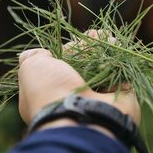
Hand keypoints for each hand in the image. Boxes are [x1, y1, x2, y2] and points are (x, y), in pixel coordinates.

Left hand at [18, 33, 139, 128]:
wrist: (80, 118)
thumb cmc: (51, 92)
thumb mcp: (31, 69)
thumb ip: (33, 57)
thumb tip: (37, 52)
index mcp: (50, 96)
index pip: (60, 68)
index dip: (67, 52)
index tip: (74, 41)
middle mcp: (74, 100)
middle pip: (83, 67)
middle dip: (89, 48)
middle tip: (94, 34)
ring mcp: (98, 102)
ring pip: (103, 70)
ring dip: (106, 52)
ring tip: (108, 38)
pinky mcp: (120, 101)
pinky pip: (121, 76)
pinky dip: (119, 61)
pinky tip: (117, 46)